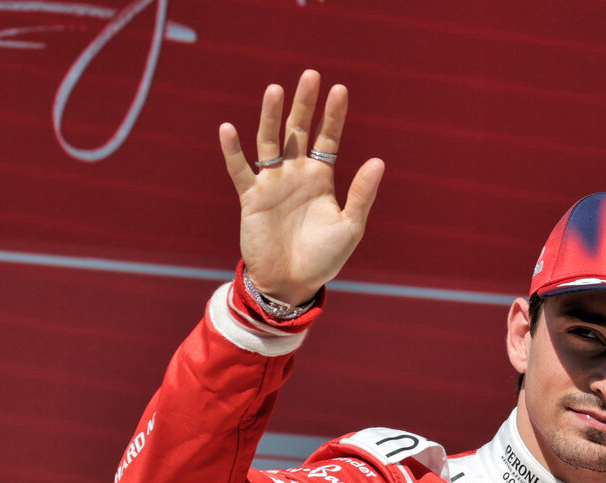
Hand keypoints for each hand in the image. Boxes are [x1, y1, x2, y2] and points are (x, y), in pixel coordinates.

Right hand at [218, 69, 384, 305]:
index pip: (327, 138)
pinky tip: (228, 129)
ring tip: (275, 90)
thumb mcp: (349, 227)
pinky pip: (240, 170)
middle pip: (298, 130)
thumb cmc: (323, 258)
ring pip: (269, 142)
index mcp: (321, 178)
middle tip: (310, 75)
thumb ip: (362, 194)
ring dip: (271, 117)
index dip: (333, 115)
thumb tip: (378, 160)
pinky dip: (232, 151)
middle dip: (304, 104)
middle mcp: (295, 174)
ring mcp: (272, 184)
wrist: (291, 283)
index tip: (340, 89)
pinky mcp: (251, 198)